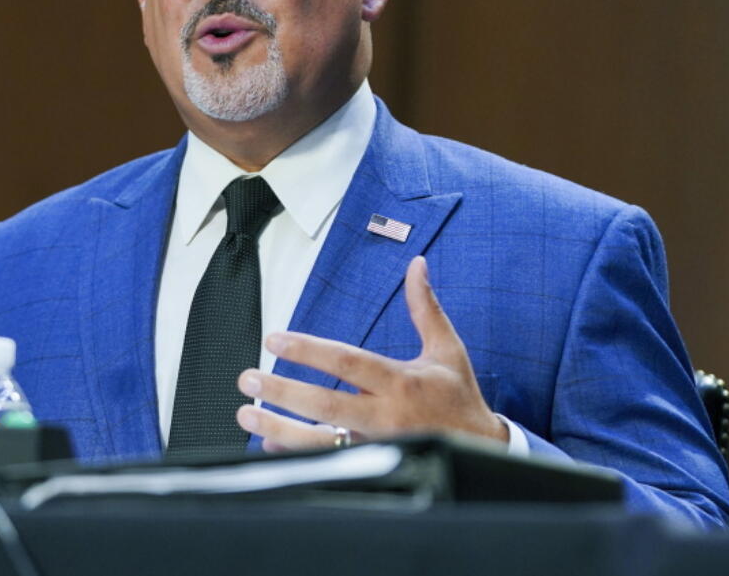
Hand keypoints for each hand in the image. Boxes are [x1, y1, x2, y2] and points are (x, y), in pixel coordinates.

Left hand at [235, 255, 507, 451]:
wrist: (481, 450)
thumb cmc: (458, 396)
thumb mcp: (447, 349)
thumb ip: (425, 308)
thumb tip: (416, 264)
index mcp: (401, 382)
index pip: (347, 362)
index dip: (308, 351)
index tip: (275, 340)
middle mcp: (386, 416)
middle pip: (325, 405)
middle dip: (282, 392)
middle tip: (247, 379)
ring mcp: (377, 445)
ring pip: (320, 441)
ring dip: (278, 428)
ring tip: (247, 413)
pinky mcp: (373, 464)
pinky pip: (328, 462)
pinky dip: (295, 455)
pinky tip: (268, 442)